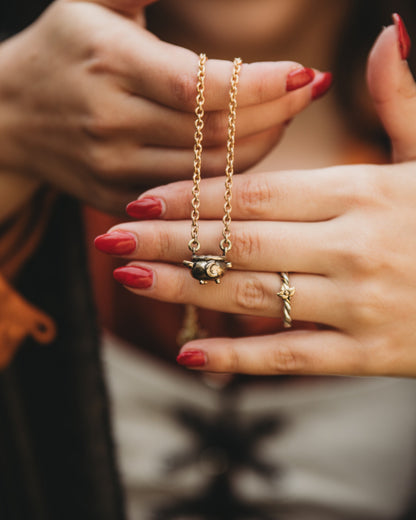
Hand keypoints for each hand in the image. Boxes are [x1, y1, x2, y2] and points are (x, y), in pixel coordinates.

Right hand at [0, 0, 321, 214]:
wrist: (12, 117)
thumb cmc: (64, 51)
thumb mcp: (94, 3)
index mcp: (110, 63)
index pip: (198, 84)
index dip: (259, 84)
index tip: (306, 73)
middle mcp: (111, 121)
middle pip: (214, 131)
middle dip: (275, 112)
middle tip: (307, 90)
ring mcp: (114, 167)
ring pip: (208, 170)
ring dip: (259, 145)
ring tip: (286, 116)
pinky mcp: (117, 197)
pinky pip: (189, 196)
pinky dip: (228, 177)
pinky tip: (249, 149)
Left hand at [96, 16, 415, 376]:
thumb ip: (402, 100)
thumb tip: (386, 33)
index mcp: (361, 193)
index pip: (256, 194)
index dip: (192, 196)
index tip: (140, 199)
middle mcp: (351, 248)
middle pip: (238, 242)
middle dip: (168, 241)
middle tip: (110, 241)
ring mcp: (356, 305)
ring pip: (251, 296)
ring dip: (183, 289)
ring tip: (130, 281)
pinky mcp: (364, 354)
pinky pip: (287, 357)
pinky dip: (237, 356)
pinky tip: (189, 351)